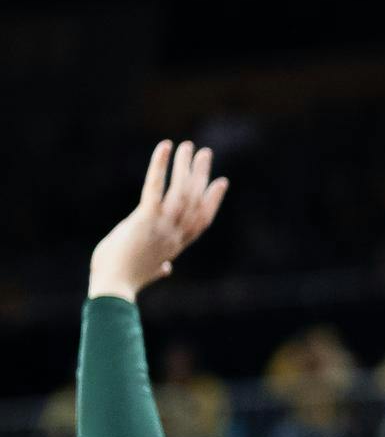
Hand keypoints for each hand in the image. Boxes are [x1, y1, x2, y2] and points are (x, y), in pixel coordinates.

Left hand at [88, 141, 229, 301]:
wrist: (112, 289)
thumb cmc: (122, 282)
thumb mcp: (145, 272)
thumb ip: (158, 268)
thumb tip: (165, 270)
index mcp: (175, 246)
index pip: (201, 219)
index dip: (213, 199)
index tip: (221, 181)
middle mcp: (175, 233)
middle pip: (195, 199)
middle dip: (201, 174)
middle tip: (205, 153)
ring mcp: (162, 226)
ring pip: (181, 191)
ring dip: (186, 166)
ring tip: (189, 146)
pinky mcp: (145, 218)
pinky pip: (156, 187)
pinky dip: (161, 166)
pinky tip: (166, 148)